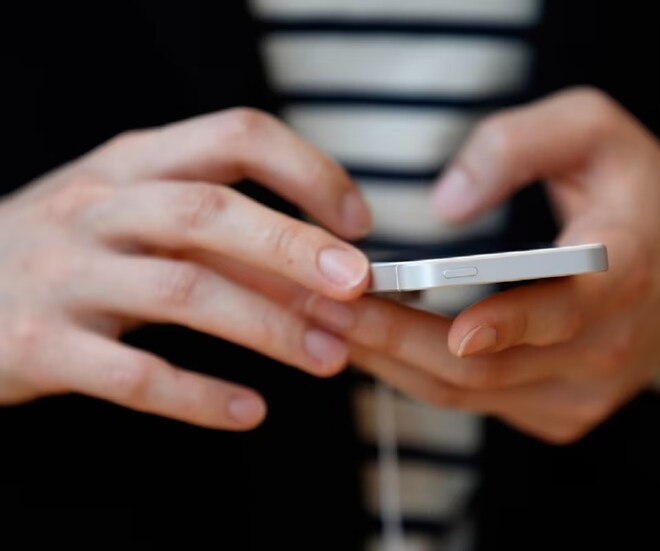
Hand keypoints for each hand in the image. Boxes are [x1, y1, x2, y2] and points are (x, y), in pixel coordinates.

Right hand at [0, 108, 371, 429]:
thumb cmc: (70, 246)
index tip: (357, 219)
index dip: (306, 170)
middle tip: (358, 286)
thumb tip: (324, 262)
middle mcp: (101, 208)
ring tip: (328, 357)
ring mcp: (67, 275)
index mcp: (135, 163)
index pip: (235, 135)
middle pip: (209, 211)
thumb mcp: (136, 213)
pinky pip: (132, 374)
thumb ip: (221, 229)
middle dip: (294, 246)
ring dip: (267, 325)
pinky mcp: (42, 346)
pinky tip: (249, 411)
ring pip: (181, 291)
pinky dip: (198, 395)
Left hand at [305, 87, 659, 442]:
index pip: (565, 310)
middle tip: (322, 308)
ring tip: (326, 324)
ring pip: (472, 396)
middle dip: (396, 340)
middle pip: (489, 367)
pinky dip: (421, 377)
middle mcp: (607, 347)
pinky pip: (479, 405)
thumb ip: (517, 145)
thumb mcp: (593, 129)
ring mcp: (585, 392)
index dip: (505, 324)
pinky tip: (378, 343)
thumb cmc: (635, 192)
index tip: (449, 327)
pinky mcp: (562, 413)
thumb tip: (442, 204)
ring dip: (393, 363)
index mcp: (626, 269)